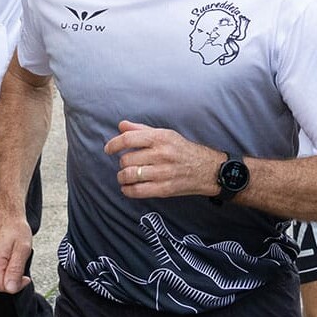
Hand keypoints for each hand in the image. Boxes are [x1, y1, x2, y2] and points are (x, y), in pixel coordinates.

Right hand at [0, 213, 34, 292]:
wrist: (7, 215)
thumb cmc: (16, 228)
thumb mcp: (22, 249)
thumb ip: (15, 270)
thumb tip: (10, 289)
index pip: (1, 287)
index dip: (16, 286)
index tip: (26, 277)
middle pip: (0, 283)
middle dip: (14, 279)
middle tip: (22, 263)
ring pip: (0, 277)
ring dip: (11, 272)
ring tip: (17, 256)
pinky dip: (7, 267)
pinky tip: (11, 255)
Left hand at [103, 119, 221, 199]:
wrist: (207, 169)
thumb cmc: (183, 150)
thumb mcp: (166, 134)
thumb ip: (142, 130)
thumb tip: (121, 125)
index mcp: (161, 137)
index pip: (129, 139)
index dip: (114, 144)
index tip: (108, 149)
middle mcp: (162, 154)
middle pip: (127, 159)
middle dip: (122, 163)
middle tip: (126, 164)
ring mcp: (163, 172)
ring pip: (130, 175)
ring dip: (122, 177)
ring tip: (124, 177)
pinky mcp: (165, 189)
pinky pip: (138, 191)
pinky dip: (128, 190)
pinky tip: (128, 188)